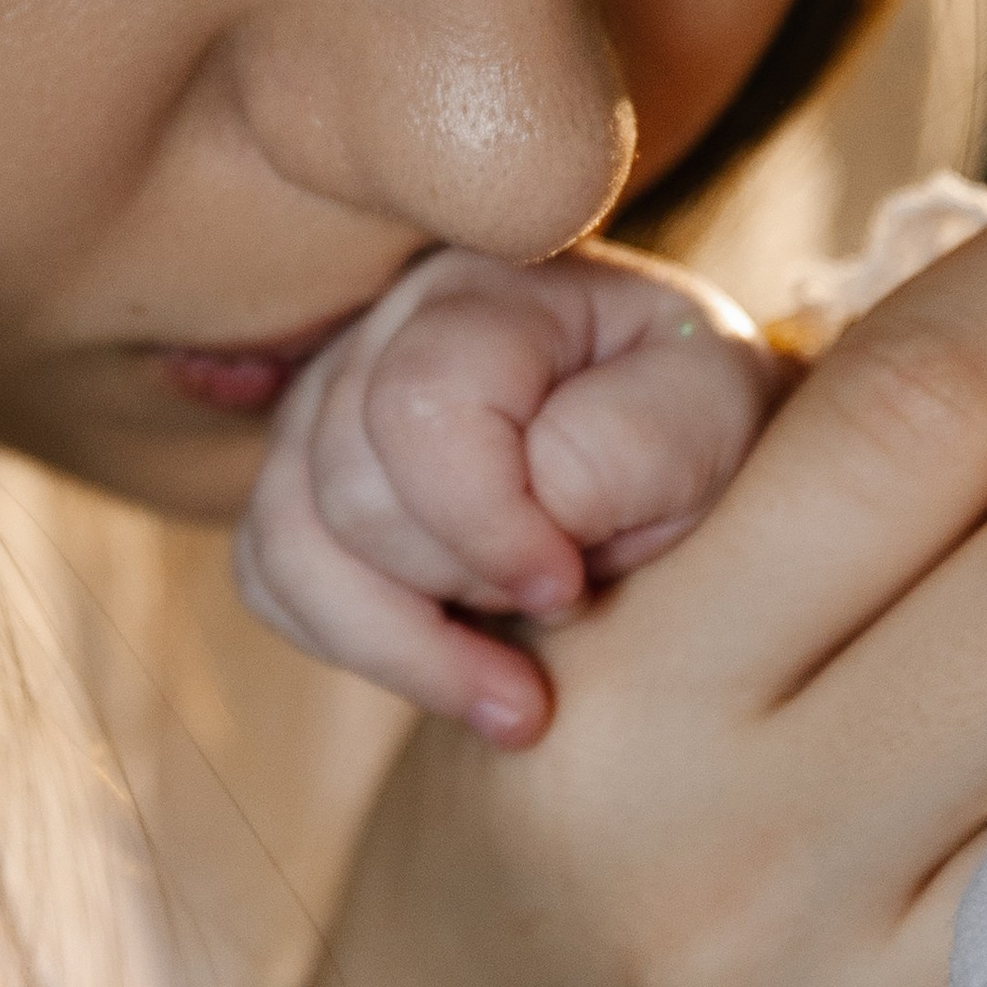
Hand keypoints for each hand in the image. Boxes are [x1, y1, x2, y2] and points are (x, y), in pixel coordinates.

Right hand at [234, 241, 783, 743]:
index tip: (572, 585)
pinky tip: (453, 670)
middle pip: (346, 488)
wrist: (682, 449)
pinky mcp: (303, 481)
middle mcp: (382, 331)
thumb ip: (631, 444)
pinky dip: (354, 642)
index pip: (421, 410)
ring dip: (402, 640)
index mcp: (490, 294)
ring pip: (290, 543)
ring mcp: (325, 404)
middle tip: (563, 602)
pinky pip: (271, 578)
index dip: (487, 526)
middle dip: (457, 583)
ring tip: (511, 692)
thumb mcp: (715, 418)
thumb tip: (535, 504)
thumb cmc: (699, 426)